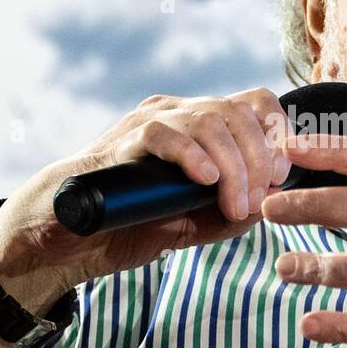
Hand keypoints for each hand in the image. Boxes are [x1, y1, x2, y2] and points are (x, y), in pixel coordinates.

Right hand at [0, 87, 293, 311]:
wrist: (65, 244)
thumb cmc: (126, 228)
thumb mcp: (189, 225)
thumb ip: (227, 215)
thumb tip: (270, 206)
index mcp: (198, 128)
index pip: (254, 103)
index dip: (278, 133)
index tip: (282, 176)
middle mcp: (176, 114)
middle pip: (240, 109)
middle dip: (260, 157)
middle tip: (259, 201)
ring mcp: (148, 123)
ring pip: (210, 118)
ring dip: (234, 164)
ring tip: (235, 204)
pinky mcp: (121, 142)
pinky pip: (164, 133)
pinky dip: (192, 155)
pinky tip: (205, 181)